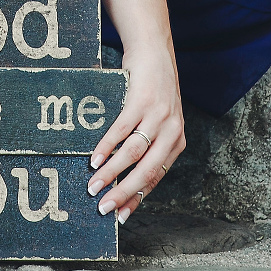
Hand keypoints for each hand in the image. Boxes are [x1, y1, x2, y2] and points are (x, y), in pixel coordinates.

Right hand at [85, 43, 184, 223]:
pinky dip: (107, 147)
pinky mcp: (142, 101)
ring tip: (93, 185)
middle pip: (146, 171)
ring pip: (133, 153)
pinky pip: (122, 130)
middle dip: (123, 193)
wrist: (155, 54)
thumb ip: (150, 145)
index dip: (137, 198)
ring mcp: (158, 116)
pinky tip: (94, 159)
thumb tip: (123, 175)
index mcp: (177, 142)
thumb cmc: (152, 92)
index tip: (119, 216)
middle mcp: (172, 132)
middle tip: (103, 208)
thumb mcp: (160, 121)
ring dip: (111, 173)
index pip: (156, 178)